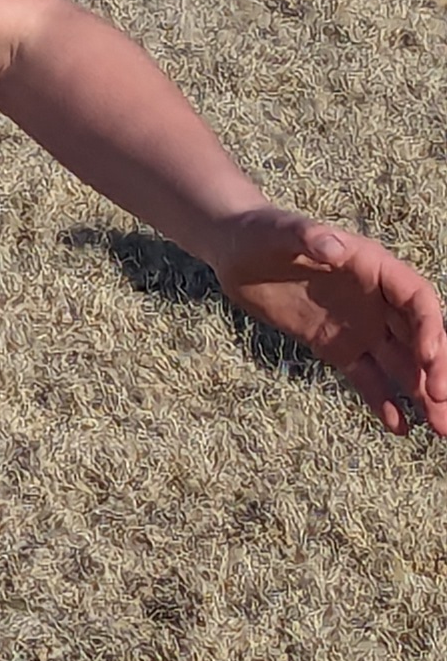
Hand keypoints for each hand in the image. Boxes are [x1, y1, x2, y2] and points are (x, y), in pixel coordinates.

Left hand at [204, 208, 446, 432]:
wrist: (235, 251)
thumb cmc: (261, 232)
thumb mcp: (281, 231)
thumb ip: (310, 237)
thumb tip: (335, 246)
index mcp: (376, 269)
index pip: (417, 302)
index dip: (429, 330)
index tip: (430, 360)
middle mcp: (377, 301)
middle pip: (418, 339)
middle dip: (435, 373)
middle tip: (445, 410)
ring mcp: (359, 327)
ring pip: (400, 364)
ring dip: (421, 395)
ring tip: (441, 429)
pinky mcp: (335, 347)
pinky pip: (366, 377)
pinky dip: (382, 401)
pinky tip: (399, 428)